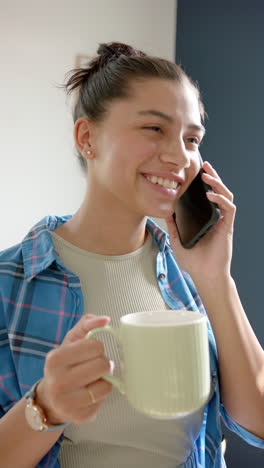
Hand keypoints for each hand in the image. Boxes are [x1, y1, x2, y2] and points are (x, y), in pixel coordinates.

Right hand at [36, 315, 112, 424]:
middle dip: (101, 363)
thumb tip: (105, 320)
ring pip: (106, 384)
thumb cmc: (65, 366)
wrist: (50, 399)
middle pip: (102, 364)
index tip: (88, 353)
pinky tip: (90, 393)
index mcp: (55, 359)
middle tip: (92, 367)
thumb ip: (87, 325)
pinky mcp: (80, 417)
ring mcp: (68, 402)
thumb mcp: (71, 341)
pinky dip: (101, 394)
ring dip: (103, 379)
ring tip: (92, 380)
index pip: (94, 345)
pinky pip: (105, 399)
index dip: (96, 348)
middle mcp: (58, 382)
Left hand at [165, 161, 235, 281]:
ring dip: (218, 184)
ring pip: (226, 196)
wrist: (204, 276)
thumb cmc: (193, 262)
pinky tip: (211, 195)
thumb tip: (165, 212)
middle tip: (205, 165)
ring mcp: (222, 222)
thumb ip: (173, 226)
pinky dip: (221, 199)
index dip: (204, 183)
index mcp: (205, 219)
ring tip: (208, 175)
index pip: (207, 196)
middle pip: (218, 192)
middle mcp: (216, 218)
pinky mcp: (227, 228)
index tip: (196, 172)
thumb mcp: (177, 240)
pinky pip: (228, 209)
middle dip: (213, 176)